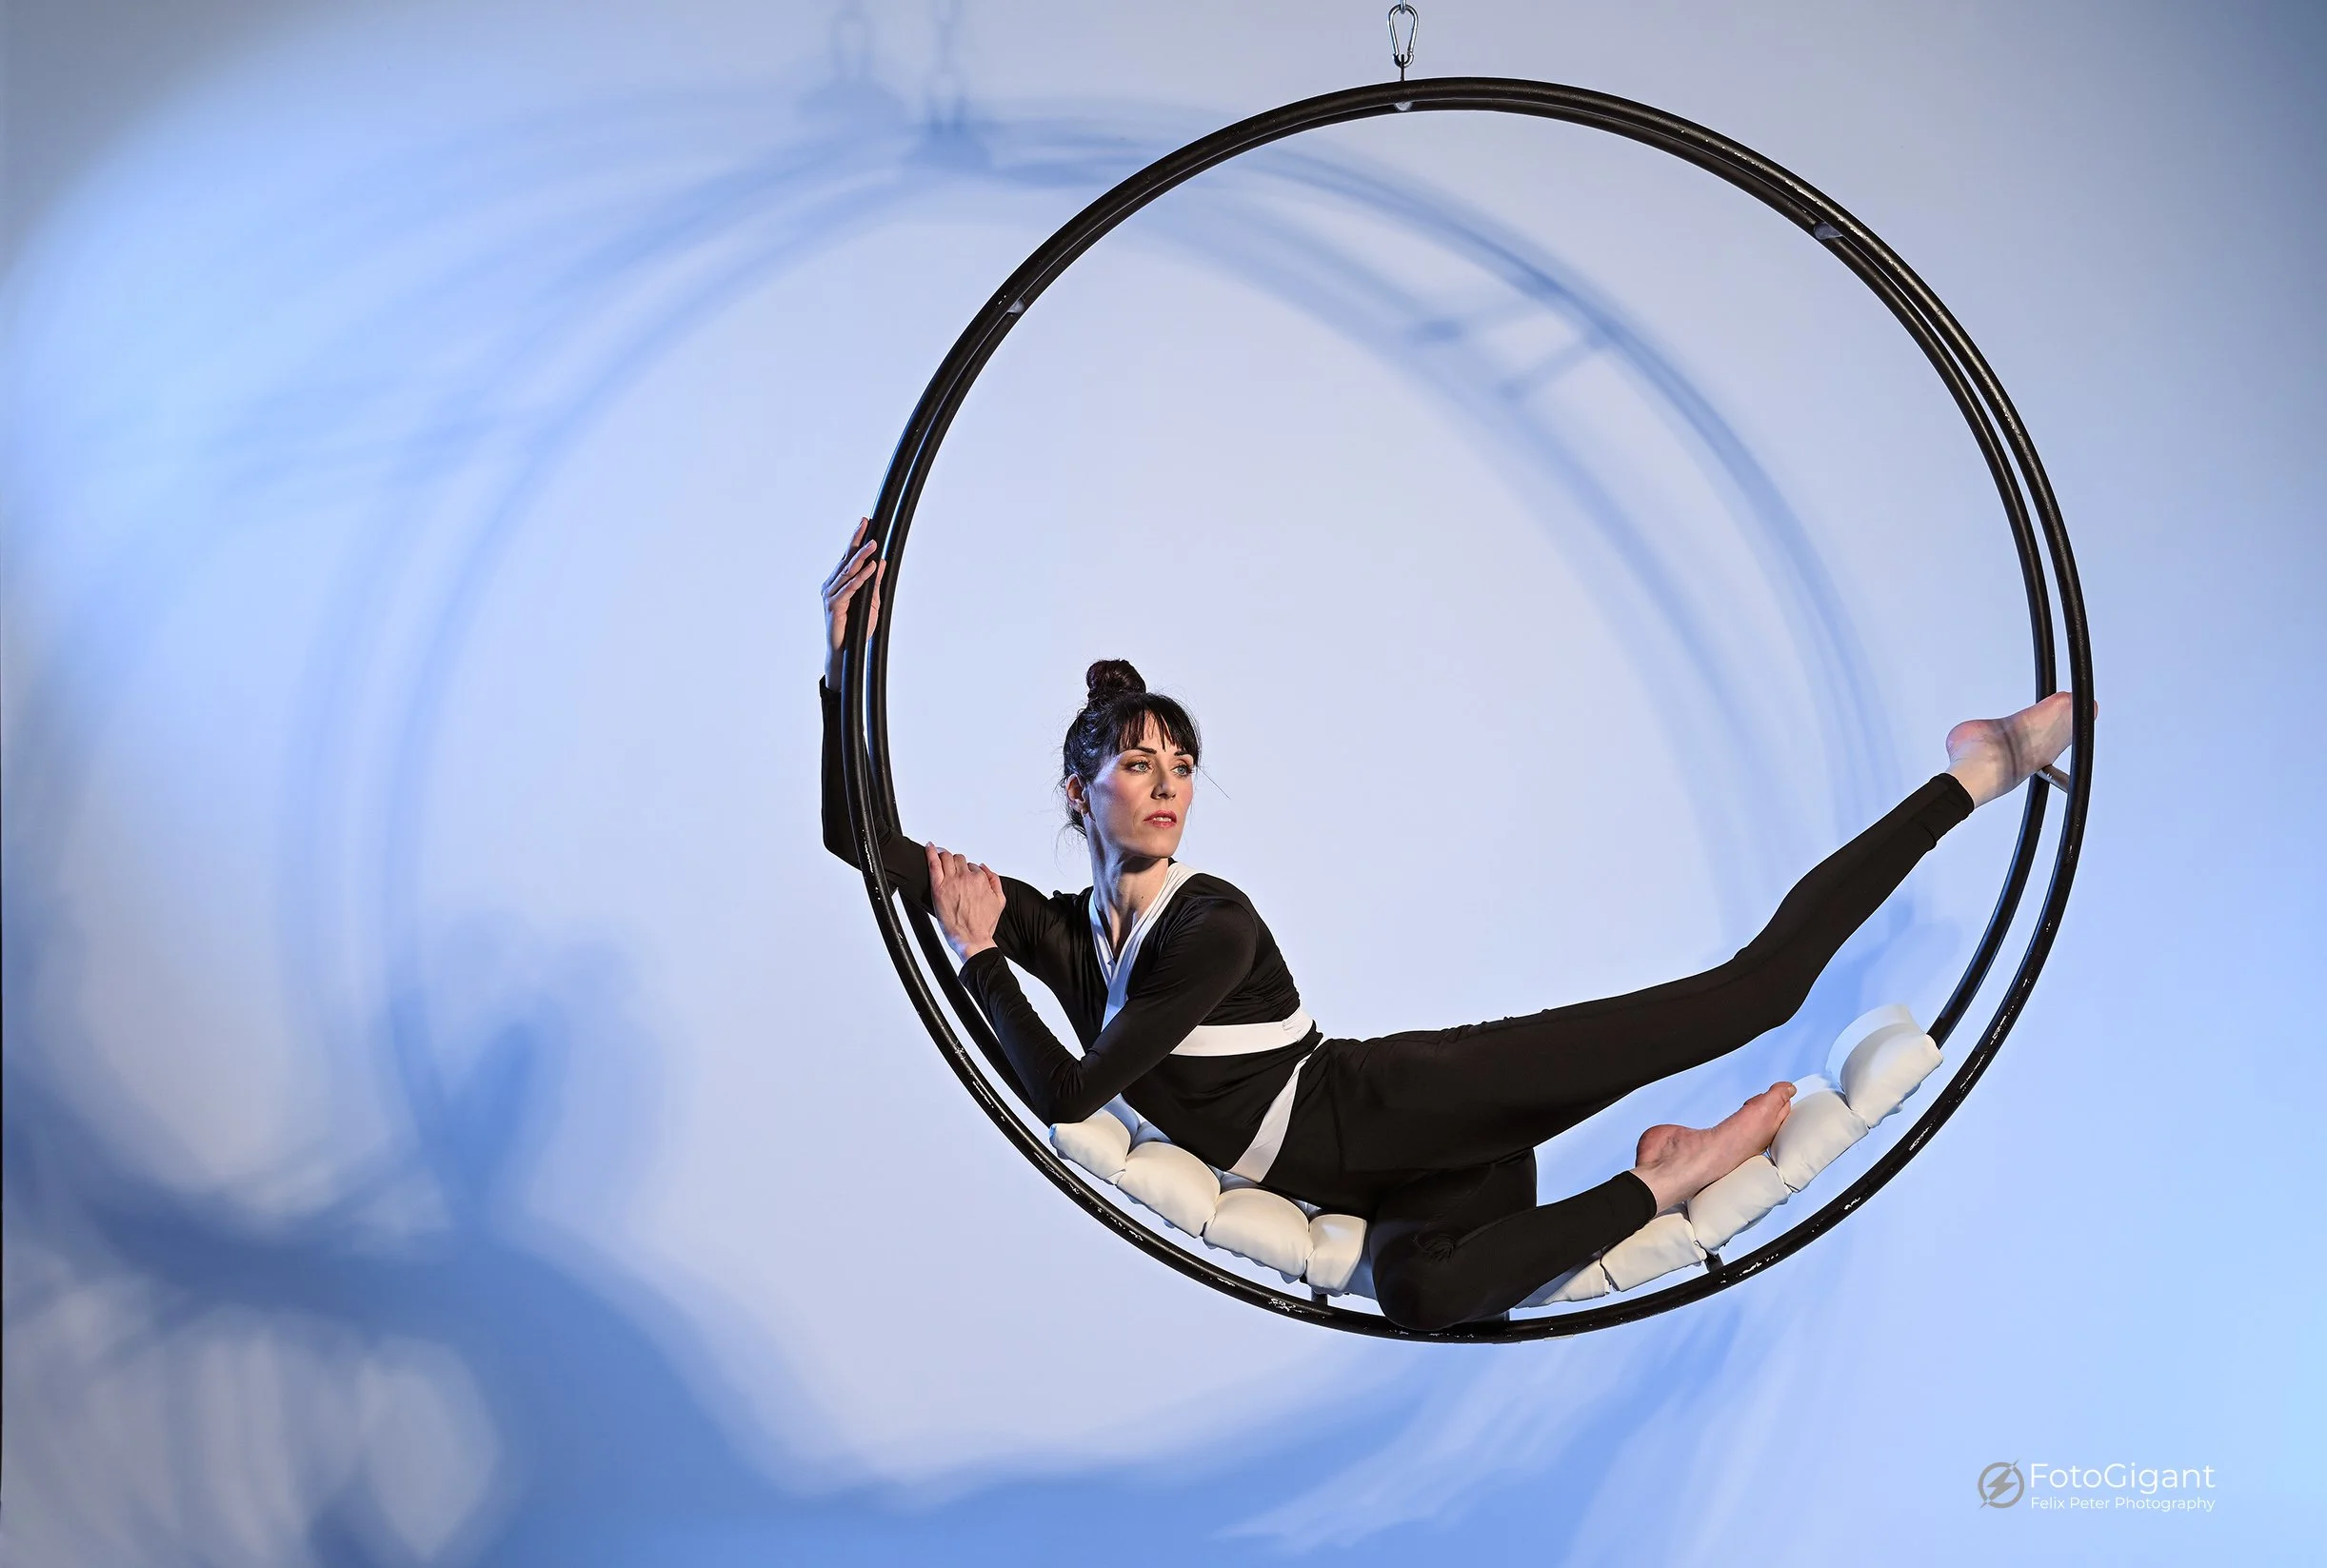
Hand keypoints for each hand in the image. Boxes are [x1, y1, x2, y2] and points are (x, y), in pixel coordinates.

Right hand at [822, 516, 884, 677]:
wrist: (847, 652)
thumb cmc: (856, 629)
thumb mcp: (870, 602)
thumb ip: (874, 583)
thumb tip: (882, 563)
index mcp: (839, 582)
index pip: (848, 556)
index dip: (856, 539)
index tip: (865, 522)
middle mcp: (832, 585)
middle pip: (846, 558)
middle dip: (856, 540)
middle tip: (865, 523)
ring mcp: (831, 594)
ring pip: (848, 571)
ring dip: (862, 557)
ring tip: (873, 544)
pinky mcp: (834, 606)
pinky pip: (849, 588)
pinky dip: (861, 578)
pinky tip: (871, 568)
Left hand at [926, 844, 1003, 961]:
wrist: (972, 939)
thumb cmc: (983, 925)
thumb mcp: (1000, 901)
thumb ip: (995, 881)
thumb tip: (985, 867)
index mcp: (981, 879)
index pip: (972, 866)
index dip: (967, 871)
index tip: (964, 876)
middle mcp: (966, 877)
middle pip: (959, 859)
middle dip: (956, 861)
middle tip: (951, 866)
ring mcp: (951, 881)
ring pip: (947, 857)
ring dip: (944, 854)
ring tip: (940, 854)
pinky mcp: (938, 888)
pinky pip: (933, 864)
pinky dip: (930, 852)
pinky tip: (929, 847)